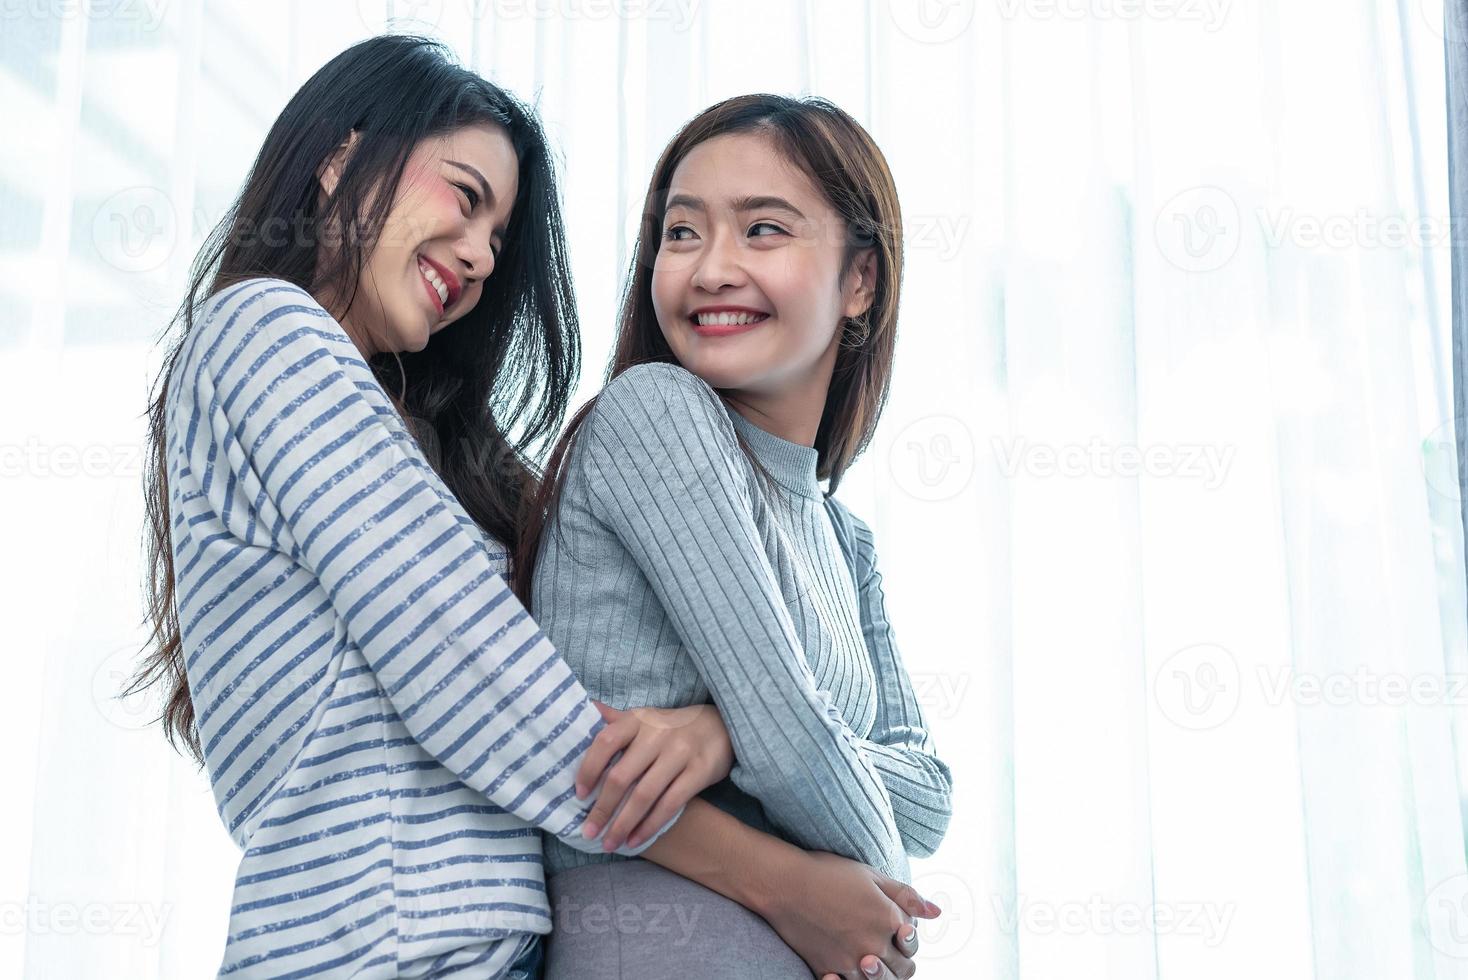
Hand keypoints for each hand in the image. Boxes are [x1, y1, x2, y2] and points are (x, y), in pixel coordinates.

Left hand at [574, 700, 733, 850]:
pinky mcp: (699, 771)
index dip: (589, 769)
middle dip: (602, 808)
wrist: (722, 726)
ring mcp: (680, 753)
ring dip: (623, 824)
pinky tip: (635, 840)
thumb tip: (586, 708)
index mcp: (638, 720)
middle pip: (622, 776)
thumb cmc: (673, 727)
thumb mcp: (645, 718)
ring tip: (609, 843)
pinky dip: (650, 825)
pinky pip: (670, 804)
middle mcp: (657, 734)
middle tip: (589, 831)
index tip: (579, 794)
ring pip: (644, 795)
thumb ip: (616, 719)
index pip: (606, 741)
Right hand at [759, 850, 939, 979]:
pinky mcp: (827, 970)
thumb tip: (936, 913)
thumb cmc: (828, 873)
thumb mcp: (872, 876)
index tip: (895, 930)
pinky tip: (845, 969)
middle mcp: (874, 946)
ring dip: (876, 974)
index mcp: (889, 921)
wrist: (784, 884)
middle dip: (898, 963)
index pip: (913, 947)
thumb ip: (907, 896)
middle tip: (881, 948)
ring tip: (865, 958)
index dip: (907, 941)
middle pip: (900, 971)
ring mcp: (850, 962)